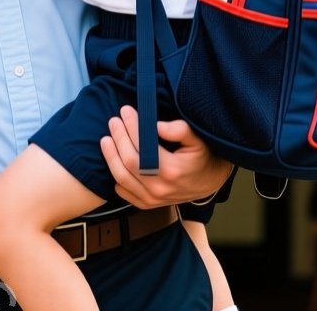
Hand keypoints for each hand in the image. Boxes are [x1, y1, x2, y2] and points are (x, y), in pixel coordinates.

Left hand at [101, 105, 232, 208]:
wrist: (210, 182)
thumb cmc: (202, 157)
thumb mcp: (197, 139)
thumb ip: (179, 130)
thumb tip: (157, 126)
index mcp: (171, 170)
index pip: (141, 147)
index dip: (131, 127)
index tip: (126, 111)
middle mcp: (159, 187)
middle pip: (127, 161)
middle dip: (118, 138)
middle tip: (114, 121)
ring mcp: (152, 199)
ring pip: (121, 178)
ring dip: (111, 156)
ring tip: (107, 139)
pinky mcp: (147, 204)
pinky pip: (124, 192)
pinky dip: (116, 177)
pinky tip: (114, 161)